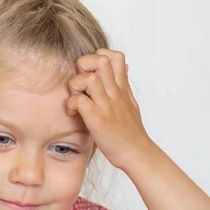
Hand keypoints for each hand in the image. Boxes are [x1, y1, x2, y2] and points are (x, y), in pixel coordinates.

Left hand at [66, 48, 151, 168]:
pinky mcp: (98, 119)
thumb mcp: (130, 103)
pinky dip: (72, 104)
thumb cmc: (131, 132)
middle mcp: (115, 93)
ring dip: (76, 85)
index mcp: (122, 88)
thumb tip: (123, 69)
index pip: (115, 57)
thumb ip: (123, 85)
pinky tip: (73, 112)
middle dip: (84, 66)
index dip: (100, 56)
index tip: (92, 70)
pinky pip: (80, 101)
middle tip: (80, 83)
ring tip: (76, 97)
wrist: (136, 153)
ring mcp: (106, 106)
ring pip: (88, 79)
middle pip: (101, 61)